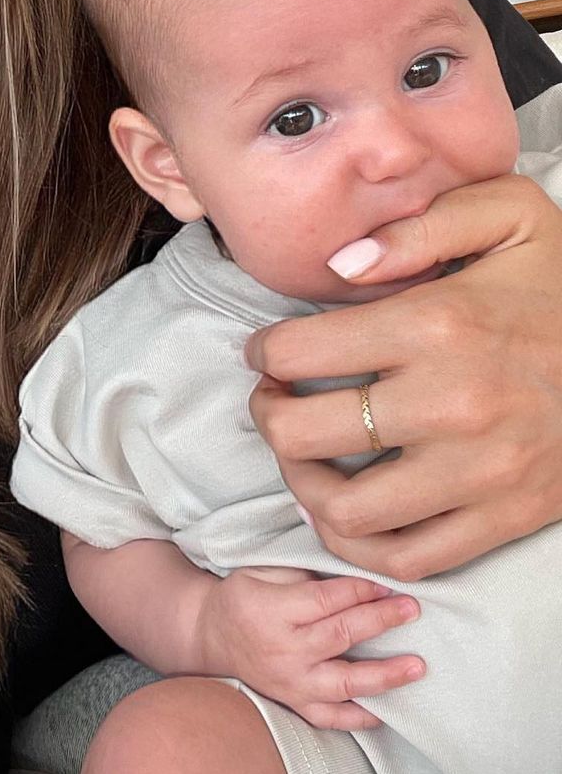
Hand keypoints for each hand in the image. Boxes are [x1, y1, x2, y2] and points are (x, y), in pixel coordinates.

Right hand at [196, 566, 423, 729]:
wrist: (210, 636)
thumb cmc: (241, 597)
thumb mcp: (261, 570)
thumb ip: (302, 567)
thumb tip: (345, 555)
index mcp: (273, 610)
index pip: (327, 599)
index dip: (360, 589)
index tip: (387, 580)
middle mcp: (285, 650)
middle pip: (342, 635)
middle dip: (381, 620)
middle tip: (411, 608)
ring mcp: (292, 682)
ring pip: (345, 682)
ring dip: (385, 674)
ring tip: (417, 665)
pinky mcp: (296, 703)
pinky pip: (332, 717)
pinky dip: (361, 716)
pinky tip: (388, 709)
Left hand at [248, 174, 561, 578]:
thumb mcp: (509, 216)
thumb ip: (420, 226)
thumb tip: (340, 265)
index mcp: (437, 325)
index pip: (299, 352)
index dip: (263, 353)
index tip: (265, 353)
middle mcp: (449, 404)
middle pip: (304, 434)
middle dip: (268, 417)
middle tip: (274, 400)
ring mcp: (477, 472)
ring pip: (344, 510)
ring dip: (301, 484)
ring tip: (303, 456)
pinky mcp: (504, 519)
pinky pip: (407, 558)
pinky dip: (359, 543)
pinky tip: (346, 507)